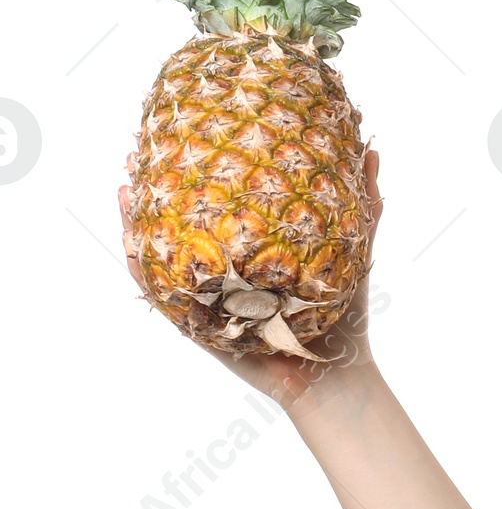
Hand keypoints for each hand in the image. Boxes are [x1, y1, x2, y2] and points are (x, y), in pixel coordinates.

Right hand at [118, 147, 385, 410]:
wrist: (337, 376)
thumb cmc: (344, 318)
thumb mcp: (355, 252)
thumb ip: (364, 206)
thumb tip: (371, 152)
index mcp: (255, 253)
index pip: (220, 205)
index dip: (199, 173)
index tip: (186, 132)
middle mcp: (227, 272)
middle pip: (181, 223)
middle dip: (157, 189)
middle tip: (139, 154)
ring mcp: (210, 299)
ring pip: (162, 256)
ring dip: (136, 224)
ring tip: (124, 189)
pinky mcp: (201, 328)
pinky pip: (164, 298)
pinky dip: (145, 271)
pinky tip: (133, 245)